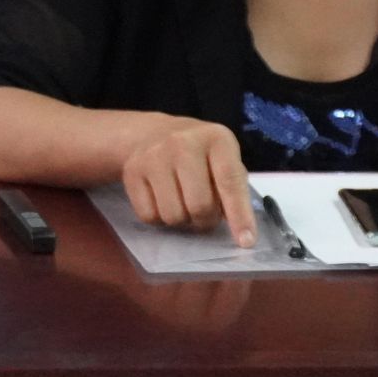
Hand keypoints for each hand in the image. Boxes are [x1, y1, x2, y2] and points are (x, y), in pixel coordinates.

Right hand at [122, 118, 256, 243]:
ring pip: (173, 215)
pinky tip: (163, 199)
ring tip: (183, 202)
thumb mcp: (224, 159)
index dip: (239, 215)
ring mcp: (154, 155)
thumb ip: (233, 190)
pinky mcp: (132, 171)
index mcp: (216, 139)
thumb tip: (240, 232)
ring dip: (182, 220)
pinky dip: (159, 218)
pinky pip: (149, 216)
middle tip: (205, 213)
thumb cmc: (200, 154)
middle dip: (206, 220)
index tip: (246, 242)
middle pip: (199, 206)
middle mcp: (183, 143)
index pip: (230, 181)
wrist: (153, 134)